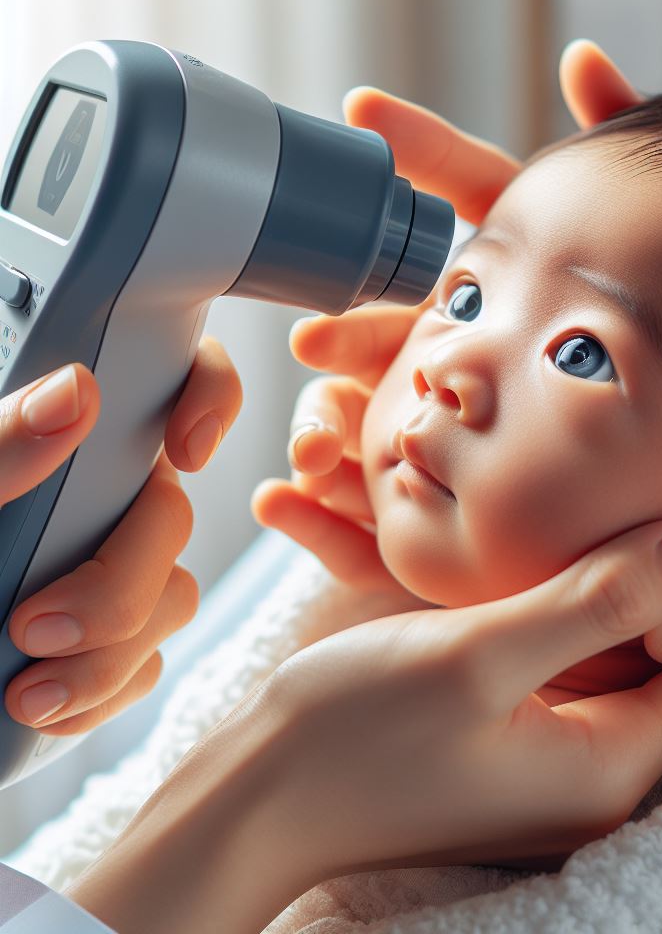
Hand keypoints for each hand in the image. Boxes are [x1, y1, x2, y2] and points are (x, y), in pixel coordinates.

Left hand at [3, 337, 241, 733]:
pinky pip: (148, 664)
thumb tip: (76, 392)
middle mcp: (99, 496)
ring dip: (109, 655)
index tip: (184, 449)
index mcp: (65, 439)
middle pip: (173, 515)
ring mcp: (109, 570)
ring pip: (173, 597)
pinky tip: (41, 707)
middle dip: (122, 581)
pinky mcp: (107, 644)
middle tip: (37, 623)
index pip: (175, 376)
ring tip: (28, 693)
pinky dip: (101, 694)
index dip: (210, 397)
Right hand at [67, 519, 661, 933]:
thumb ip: (602, 599)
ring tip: (630, 483)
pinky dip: (571, 593)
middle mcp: (594, 765)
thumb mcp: (481, 656)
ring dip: (620, 572)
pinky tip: (560, 536)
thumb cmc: (354, 735)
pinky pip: (568, 649)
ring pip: (620, 643)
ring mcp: (551, 744)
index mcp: (611, 763)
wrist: (253, 794)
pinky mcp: (511, 721)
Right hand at [253, 40, 640, 598]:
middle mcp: (512, 390)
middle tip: (317, 340)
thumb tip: (582, 59)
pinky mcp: (448, 559)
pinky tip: (282, 501)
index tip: (367, 108)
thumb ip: (630, 194)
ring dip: (330, 428)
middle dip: (358, 340)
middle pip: (414, 345)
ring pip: (384, 439)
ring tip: (314, 442)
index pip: (487, 223)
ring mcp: (477, 469)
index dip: (431, 158)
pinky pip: (376, 538)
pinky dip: (323, 521)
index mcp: (559, 322)